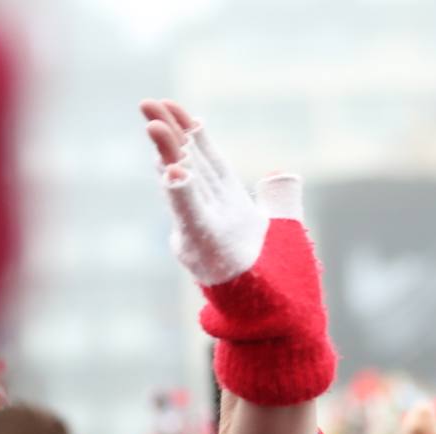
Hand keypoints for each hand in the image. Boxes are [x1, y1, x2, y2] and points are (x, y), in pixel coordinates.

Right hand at [140, 96, 330, 433]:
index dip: (192, 133)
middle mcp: (212, 221)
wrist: (288, 329)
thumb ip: (280, 200)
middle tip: (147, 102)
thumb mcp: (285, 231)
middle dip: (170, 134)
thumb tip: (282, 174)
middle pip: (189, 168)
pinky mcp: (211, 257)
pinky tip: (173, 169)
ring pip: (184, 189)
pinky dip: (183, 196)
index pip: (207, 162)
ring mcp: (206, 239)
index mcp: (229, 210)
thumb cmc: (286, 288)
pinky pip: (194, 221)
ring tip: (154, 124)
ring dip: (169, 156)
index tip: (175, 105)